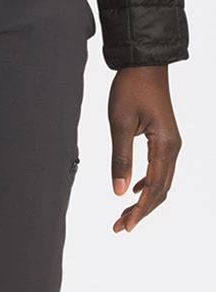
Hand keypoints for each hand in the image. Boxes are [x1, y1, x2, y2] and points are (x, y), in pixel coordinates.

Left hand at [108, 66, 181, 232]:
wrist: (144, 63)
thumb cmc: (131, 89)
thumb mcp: (120, 124)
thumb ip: (120, 159)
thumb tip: (119, 191)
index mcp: (165, 146)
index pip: (153, 188)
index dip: (139, 210)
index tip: (125, 226)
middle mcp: (173, 148)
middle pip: (160, 190)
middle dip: (141, 211)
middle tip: (119, 227)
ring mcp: (171, 143)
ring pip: (161, 182)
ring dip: (144, 200)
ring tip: (124, 215)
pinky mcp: (165, 139)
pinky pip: (161, 169)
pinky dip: (148, 184)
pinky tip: (134, 190)